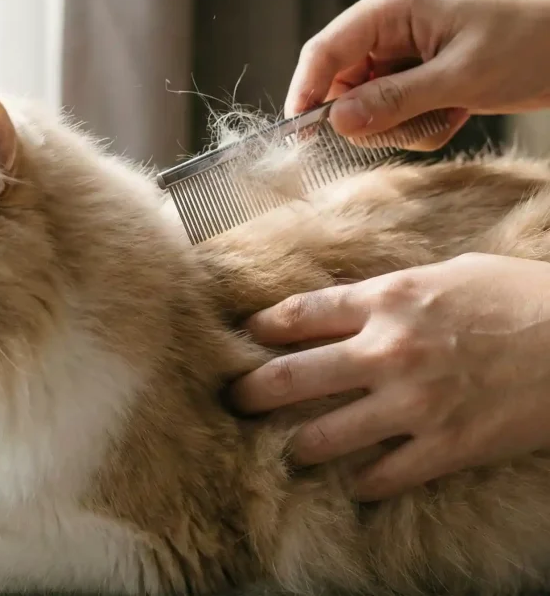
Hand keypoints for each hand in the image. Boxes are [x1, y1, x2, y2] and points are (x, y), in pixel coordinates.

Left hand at [229, 253, 549, 500]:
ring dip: (299, 446)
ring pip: (325, 436)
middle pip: (292, 377)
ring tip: (291, 449)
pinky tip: (356, 482)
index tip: (247, 337)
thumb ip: (393, 292)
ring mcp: (413, 403)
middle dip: (253, 392)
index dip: (264, 328)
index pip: (300, 314)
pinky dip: (363, 482)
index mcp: (388, 300)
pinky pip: (383, 476)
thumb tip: (352, 305)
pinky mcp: (445, 446)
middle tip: (235, 401)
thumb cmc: (521, 297)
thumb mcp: (448, 275)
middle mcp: (387, 351)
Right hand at [287, 0, 549, 149]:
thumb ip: (394, 101)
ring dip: (399, 126)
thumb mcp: (460, 78)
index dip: (306, 93)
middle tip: (412, 127)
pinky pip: (387, 114)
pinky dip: (414, 126)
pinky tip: (452, 113)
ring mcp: (395, 53)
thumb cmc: (526, 46)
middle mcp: (384, 27)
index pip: (324, 51)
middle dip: (371, 118)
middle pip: (340, 86)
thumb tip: (336, 121)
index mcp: (390, 8)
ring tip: (446, 115)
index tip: (300, 135)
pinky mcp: (408, 75)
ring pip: (363, 107)